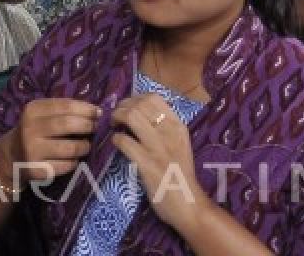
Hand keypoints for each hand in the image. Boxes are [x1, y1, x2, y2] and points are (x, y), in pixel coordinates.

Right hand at [2, 98, 100, 181]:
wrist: (12, 156)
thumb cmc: (35, 131)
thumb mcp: (41, 115)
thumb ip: (63, 110)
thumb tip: (95, 111)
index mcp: (33, 110)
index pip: (65, 105)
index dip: (86, 109)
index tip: (98, 113)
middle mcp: (30, 128)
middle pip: (68, 124)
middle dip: (87, 126)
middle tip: (95, 128)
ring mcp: (33, 150)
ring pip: (71, 148)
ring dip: (84, 146)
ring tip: (85, 145)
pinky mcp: (38, 169)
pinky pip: (67, 165)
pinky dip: (75, 162)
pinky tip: (72, 159)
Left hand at [112, 94, 204, 233]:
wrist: (190, 205)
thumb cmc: (180, 174)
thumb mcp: (178, 144)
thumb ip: (163, 128)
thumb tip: (138, 111)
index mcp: (178, 126)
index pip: (154, 98)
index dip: (134, 98)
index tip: (127, 107)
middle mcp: (170, 133)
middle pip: (139, 104)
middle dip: (121, 107)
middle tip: (116, 117)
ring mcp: (159, 148)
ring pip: (131, 117)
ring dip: (116, 118)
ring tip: (114, 127)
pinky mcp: (148, 164)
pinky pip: (124, 142)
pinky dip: (115, 139)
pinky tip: (116, 144)